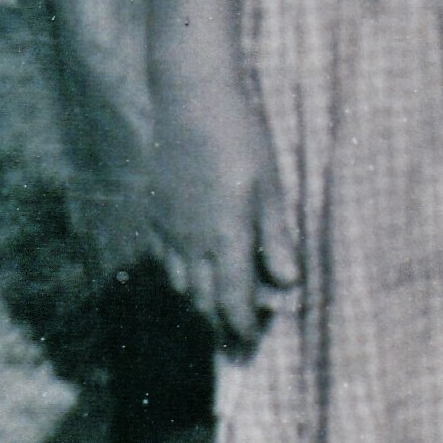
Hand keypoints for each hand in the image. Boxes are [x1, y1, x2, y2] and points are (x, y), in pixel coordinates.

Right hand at [151, 73, 299, 352]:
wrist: (191, 101)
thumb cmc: (241, 137)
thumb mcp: (270, 184)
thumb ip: (276, 236)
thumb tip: (288, 282)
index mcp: (226, 237)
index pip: (233, 301)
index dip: (243, 327)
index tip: (252, 342)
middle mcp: (192, 243)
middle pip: (204, 302)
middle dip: (221, 326)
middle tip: (238, 339)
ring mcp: (169, 230)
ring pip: (180, 286)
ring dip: (200, 304)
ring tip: (219, 309)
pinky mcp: (155, 214)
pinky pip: (163, 261)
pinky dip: (179, 276)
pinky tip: (192, 271)